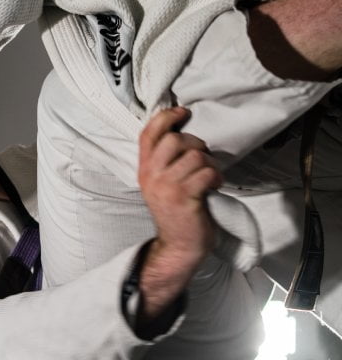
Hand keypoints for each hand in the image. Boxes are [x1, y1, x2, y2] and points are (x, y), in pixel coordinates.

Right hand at [137, 107, 221, 321]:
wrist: (178, 245)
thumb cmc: (176, 212)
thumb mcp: (161, 183)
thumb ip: (164, 160)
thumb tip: (182, 131)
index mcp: (144, 169)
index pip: (148, 133)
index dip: (166, 117)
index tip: (183, 113)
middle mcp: (151, 175)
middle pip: (175, 140)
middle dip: (196, 145)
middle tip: (202, 159)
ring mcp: (166, 186)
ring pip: (194, 156)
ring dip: (209, 163)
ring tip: (209, 177)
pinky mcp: (184, 197)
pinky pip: (206, 172)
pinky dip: (215, 177)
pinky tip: (214, 186)